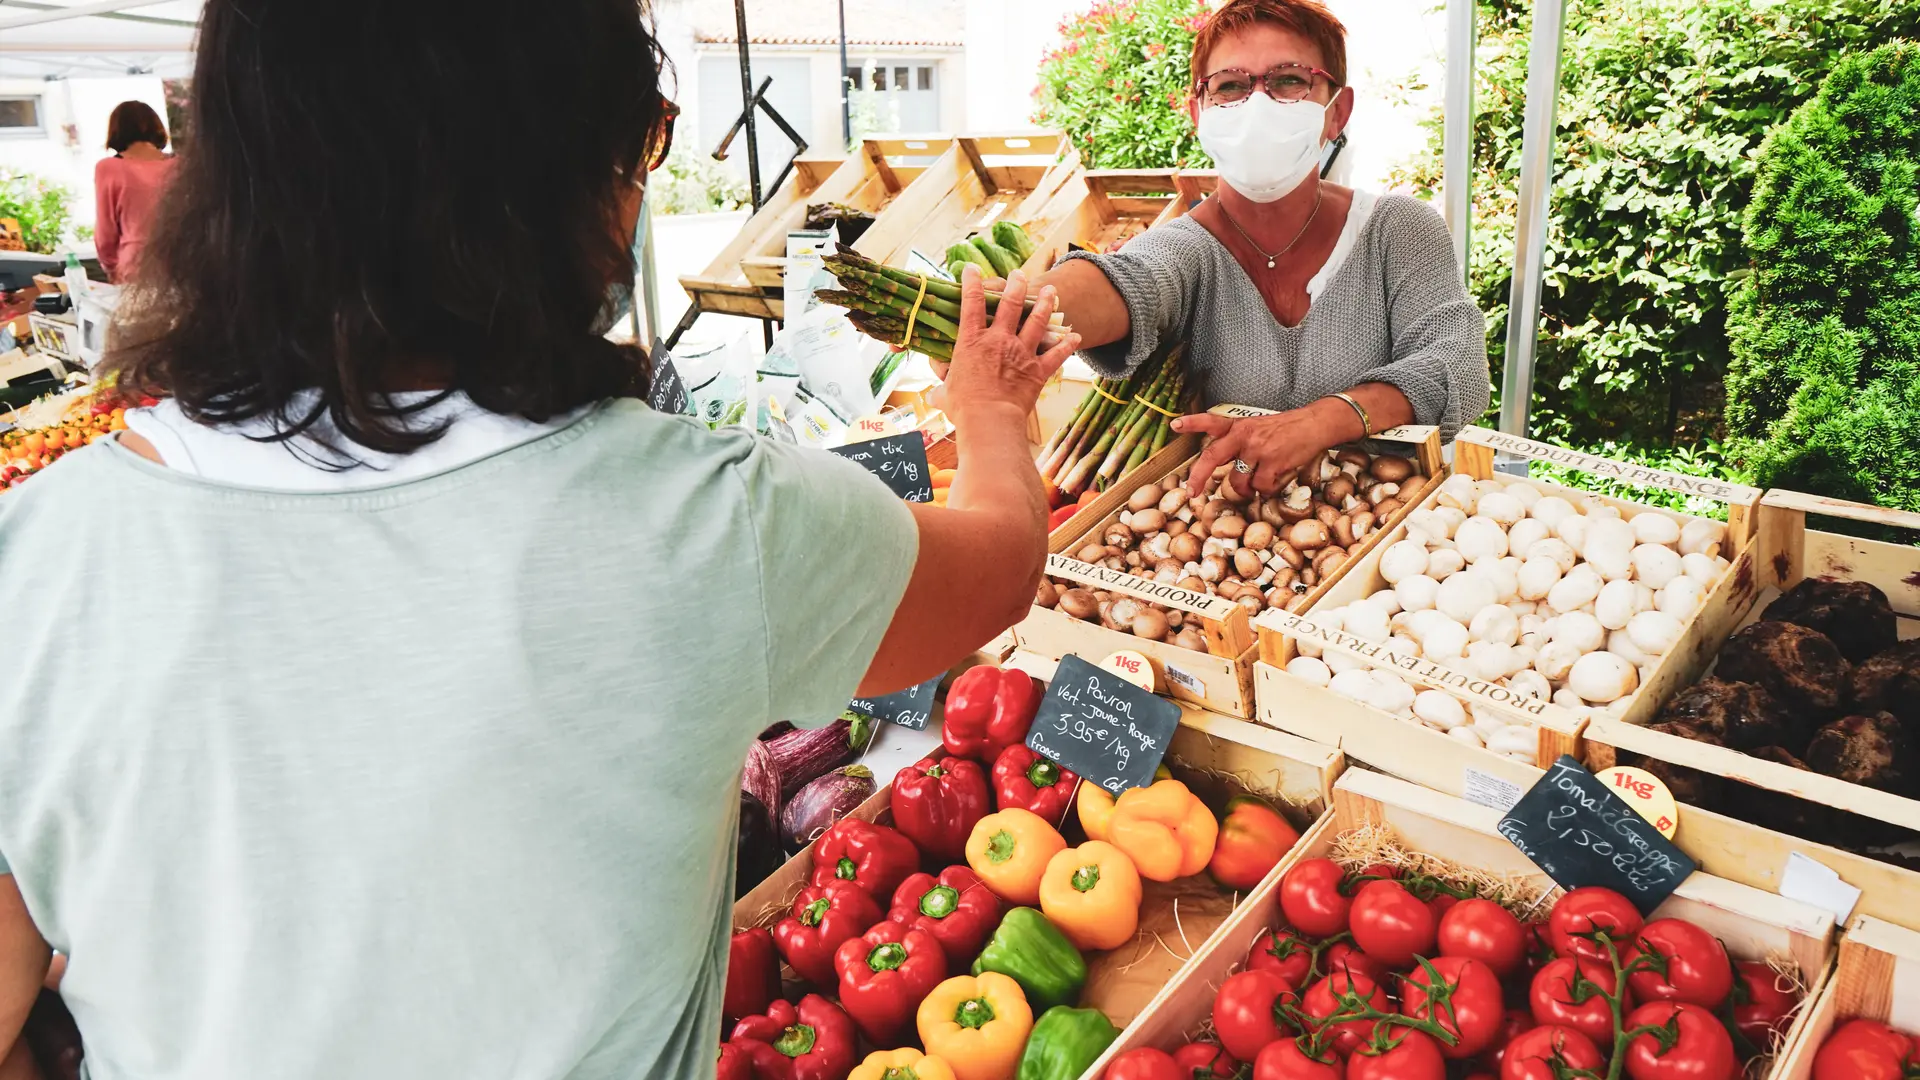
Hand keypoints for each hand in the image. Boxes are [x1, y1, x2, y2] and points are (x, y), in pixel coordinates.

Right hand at [940, 265, 1078, 423]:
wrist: (990, 421)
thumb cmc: (963, 408)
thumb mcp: (945, 393)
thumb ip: (942, 387)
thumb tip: (934, 392)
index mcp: (972, 342)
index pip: (971, 304)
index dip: (971, 283)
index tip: (971, 269)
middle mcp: (999, 340)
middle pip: (1010, 304)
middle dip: (1016, 285)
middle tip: (1020, 275)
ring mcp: (1021, 353)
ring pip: (1037, 321)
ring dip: (1045, 304)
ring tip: (1050, 290)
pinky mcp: (1038, 370)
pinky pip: (1056, 355)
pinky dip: (1067, 345)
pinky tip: (1076, 336)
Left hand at [1173, 407, 1345, 495]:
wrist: (1315, 424)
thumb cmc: (1286, 429)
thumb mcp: (1258, 427)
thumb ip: (1239, 443)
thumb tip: (1226, 468)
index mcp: (1239, 425)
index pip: (1211, 421)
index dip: (1192, 423)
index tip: (1174, 426)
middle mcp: (1244, 435)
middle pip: (1212, 457)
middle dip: (1198, 477)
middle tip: (1192, 493)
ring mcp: (1257, 449)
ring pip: (1239, 480)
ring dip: (1245, 489)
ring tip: (1257, 484)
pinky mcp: (1273, 462)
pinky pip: (1261, 486)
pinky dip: (1266, 489)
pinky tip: (1275, 480)